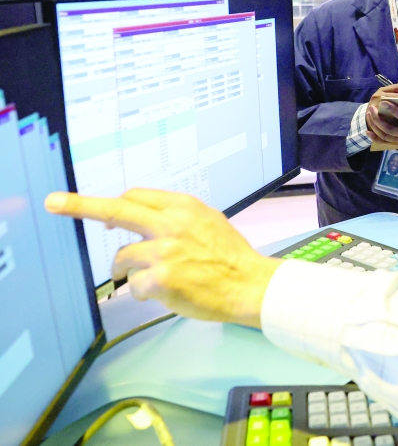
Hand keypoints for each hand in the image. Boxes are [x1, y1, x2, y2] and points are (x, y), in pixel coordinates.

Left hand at [44, 189, 279, 328]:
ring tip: (153, 280)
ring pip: (123, 259)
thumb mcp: (208, 221)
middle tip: (55, 203)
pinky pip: (136, 286)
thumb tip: (139, 215)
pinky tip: (166, 293)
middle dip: (81, 205)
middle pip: (117, 210)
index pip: (136, 197)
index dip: (113, 205)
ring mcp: (165, 251)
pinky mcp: (162, 278)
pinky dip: (145, 293)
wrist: (250, 284)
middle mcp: (171, 224)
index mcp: (184, 207)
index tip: (91, 207)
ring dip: (129, 272)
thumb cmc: (230, 256)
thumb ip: (175, 216)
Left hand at [367, 91, 397, 156]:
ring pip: (387, 135)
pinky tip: (368, 132)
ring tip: (369, 114)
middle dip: (379, 119)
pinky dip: (376, 138)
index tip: (385, 101)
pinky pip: (387, 142)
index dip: (394, 110)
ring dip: (376, 126)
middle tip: (371, 108)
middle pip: (391, 129)